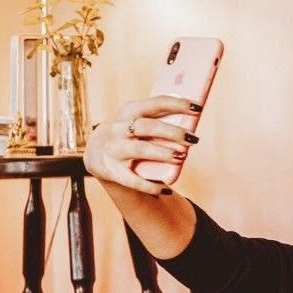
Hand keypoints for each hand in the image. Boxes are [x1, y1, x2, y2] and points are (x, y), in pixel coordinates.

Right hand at [84, 96, 200, 194]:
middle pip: (148, 127)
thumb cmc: (129, 134)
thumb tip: (195, 118)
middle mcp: (118, 128)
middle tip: (193, 139)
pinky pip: (132, 179)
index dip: (178, 104)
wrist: (95, 153)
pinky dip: (150, 185)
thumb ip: (160, 118)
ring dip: (163, 153)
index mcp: (129, 111)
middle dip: (173, 132)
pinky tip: (166, 188)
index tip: (197, 108)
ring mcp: (113, 149)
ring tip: (181, 157)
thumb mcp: (137, 119)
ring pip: (140, 150)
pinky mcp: (111, 170)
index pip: (155, 103)